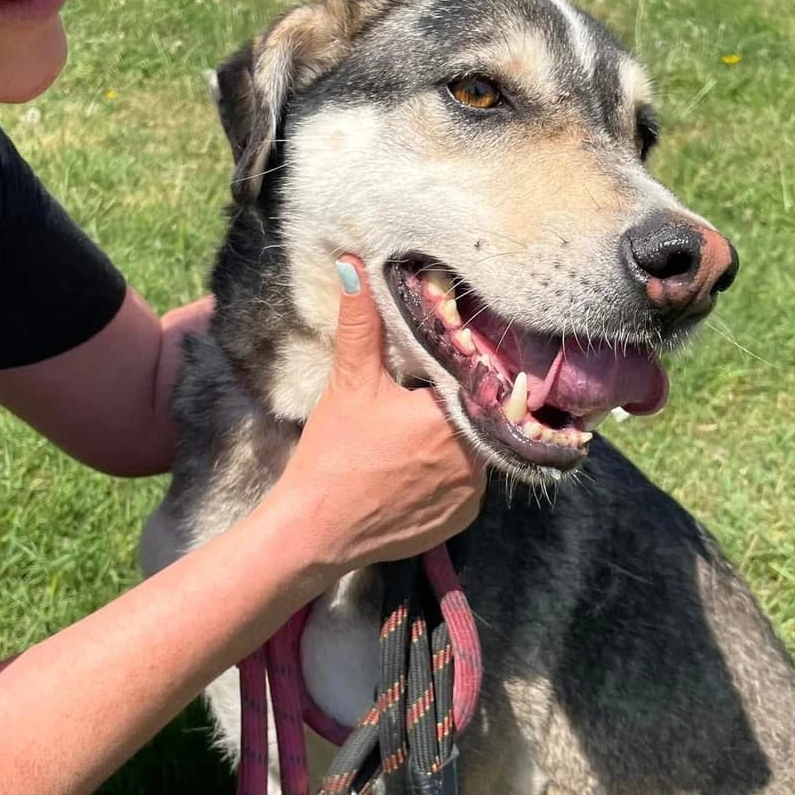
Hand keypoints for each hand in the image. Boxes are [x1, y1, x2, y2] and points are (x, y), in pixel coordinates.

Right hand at [272, 257, 485, 579]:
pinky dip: (450, 474)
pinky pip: (469, 485)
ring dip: (456, 437)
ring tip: (417, 431)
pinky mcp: (462, 521)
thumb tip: (354, 262)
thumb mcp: (349, 382)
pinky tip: (417, 468)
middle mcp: (476, 459)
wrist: (315, 531)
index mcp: (452, 417)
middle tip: (422, 395)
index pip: (477, 378)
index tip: (446, 358)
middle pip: (478, 414)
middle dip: (456, 402)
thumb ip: (361, 322)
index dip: (463, 365)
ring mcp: (472, 495)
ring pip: (477, 449)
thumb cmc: (333, 454)